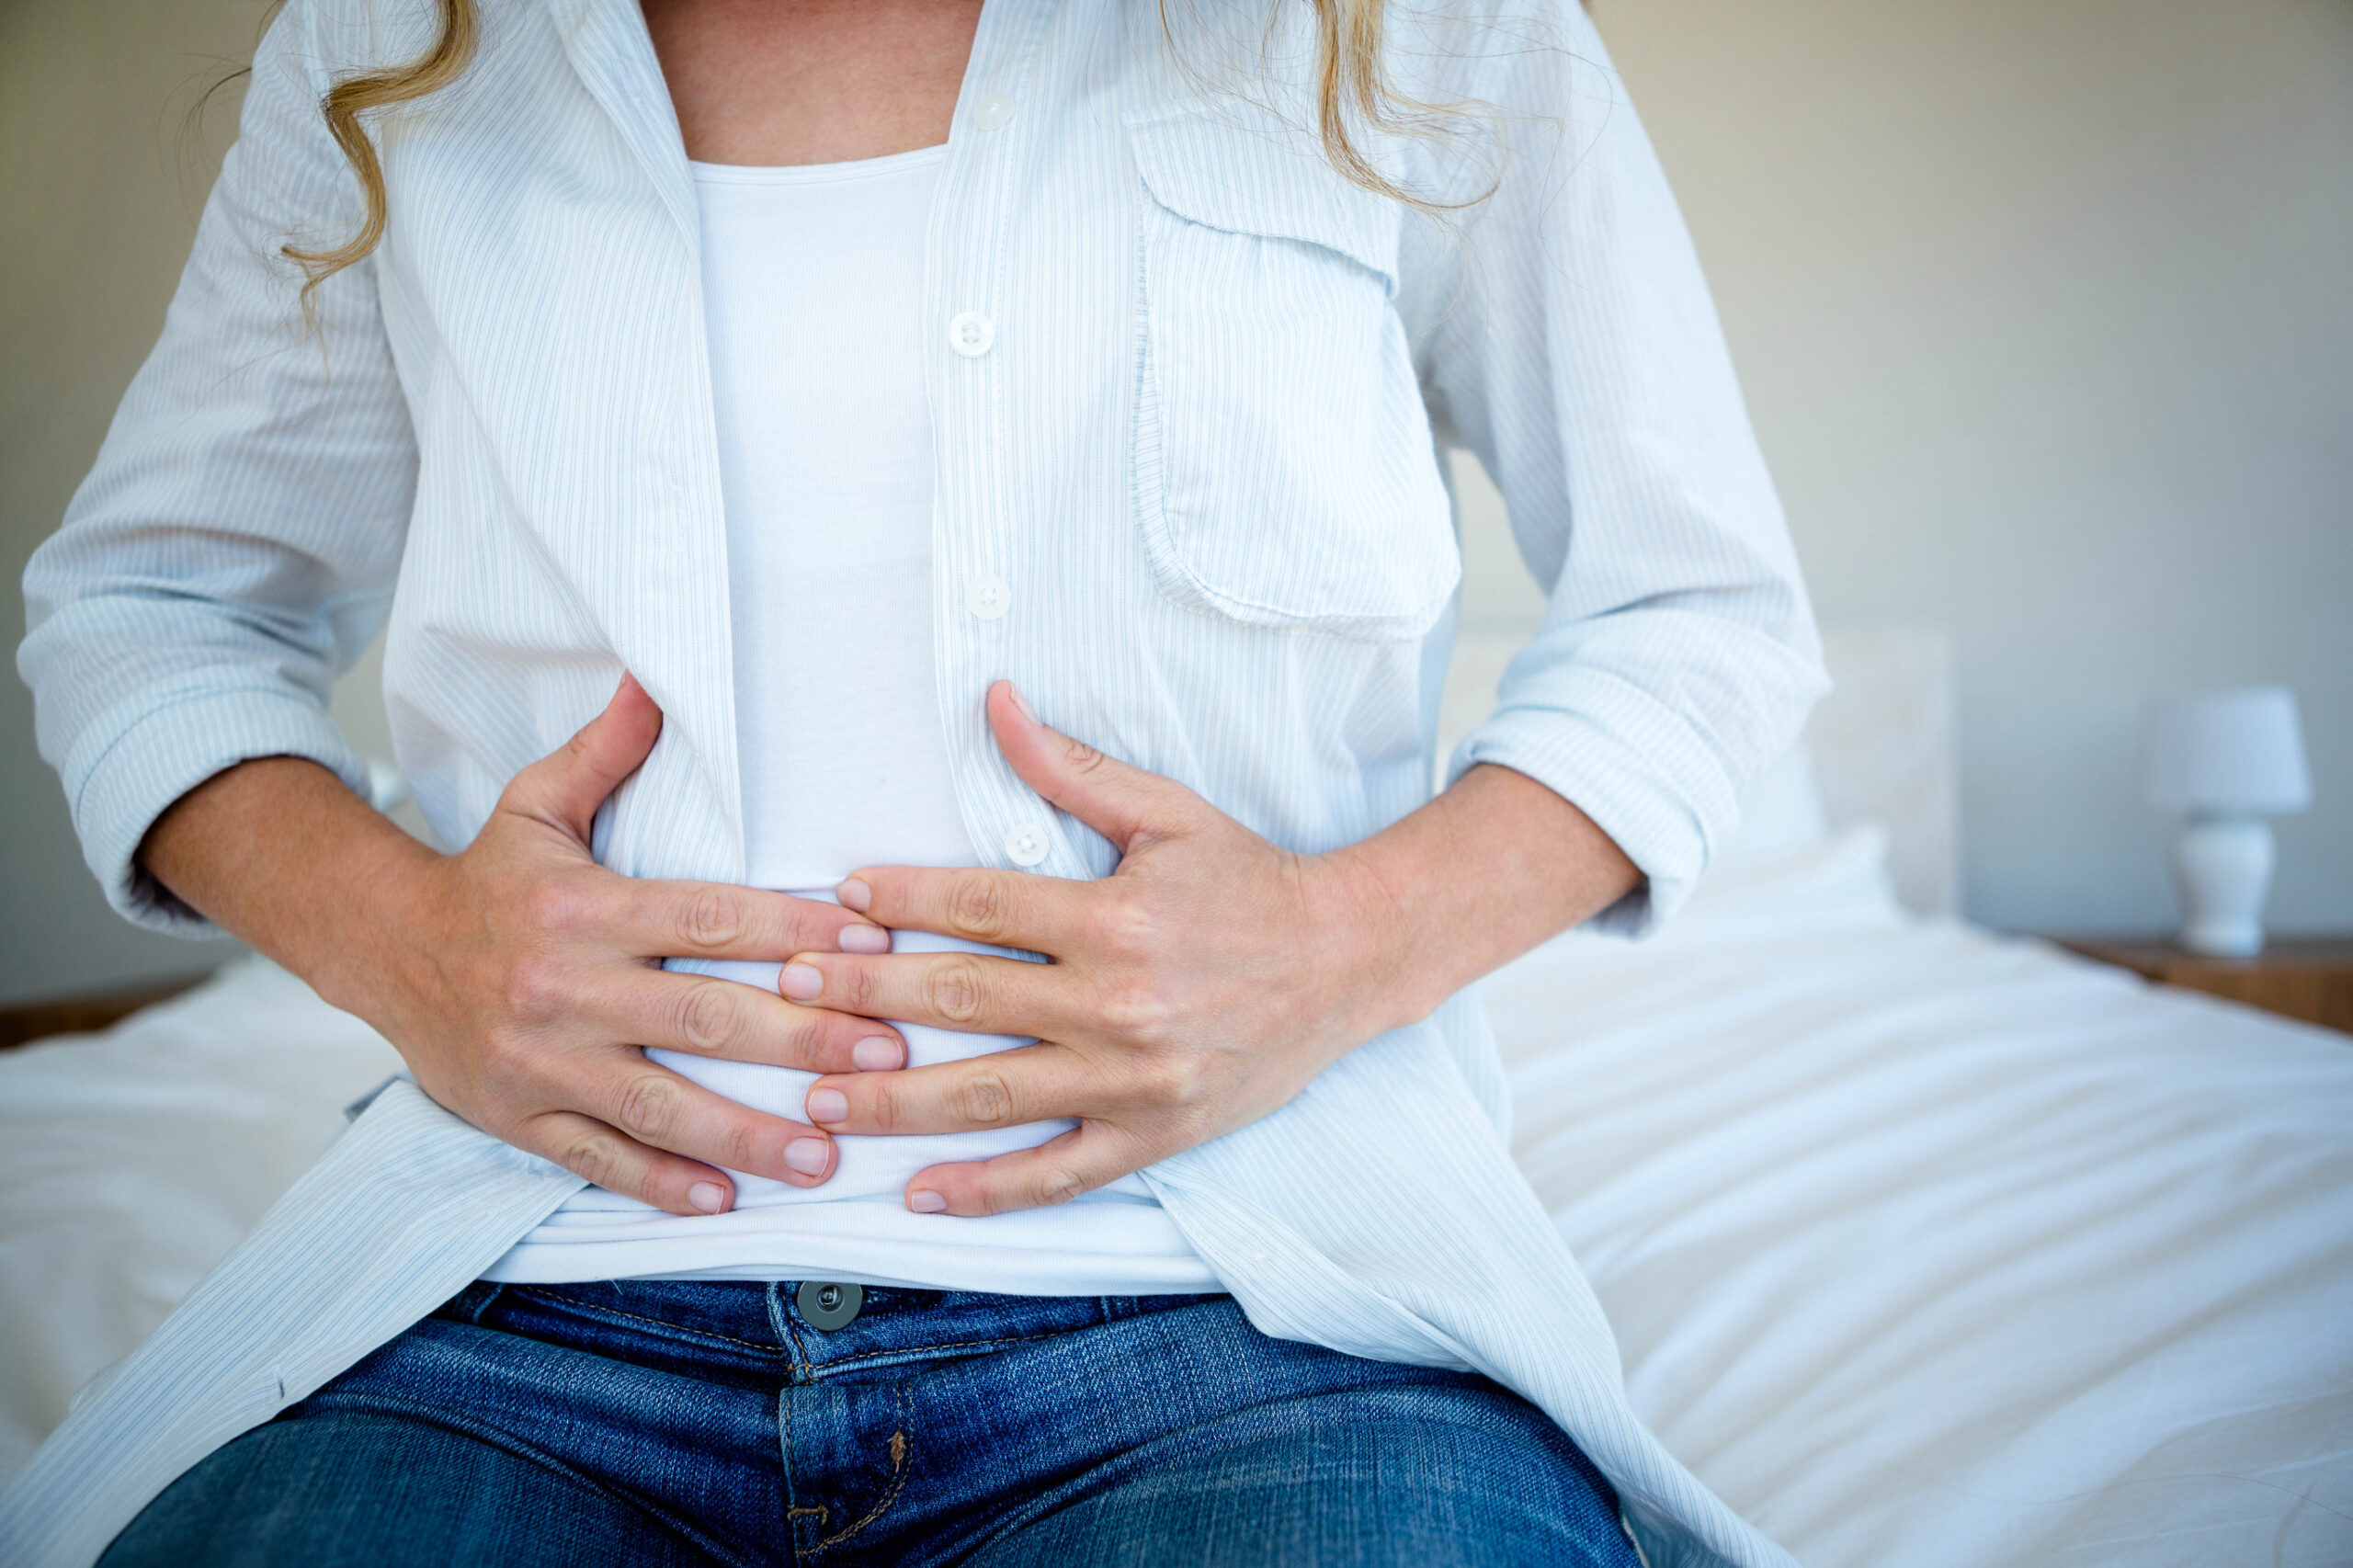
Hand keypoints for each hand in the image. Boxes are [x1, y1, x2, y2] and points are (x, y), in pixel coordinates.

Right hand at [212, 678, 910, 1215]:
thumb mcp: (536, 803)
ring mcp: (540, 1062)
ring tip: (826, 1153)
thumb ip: (607, 748)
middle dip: (800, 1040)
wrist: (375, 946)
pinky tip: (727, 1199)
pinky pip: (598, 1157)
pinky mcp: (518, 1116)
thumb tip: (655, 674)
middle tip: (885, 1056)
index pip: (709, 918)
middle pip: (701, 1017)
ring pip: (658, 1105)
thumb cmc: (486, 880)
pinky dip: (661, 1183)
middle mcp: (563, 988)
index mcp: (584, 909)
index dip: (795, 930)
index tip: (872, 946)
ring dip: (747, 1134)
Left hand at [771, 681, 1421, 1216]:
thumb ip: (1070, 770)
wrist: (1349, 961)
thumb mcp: (1168, 813)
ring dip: (895, 1098)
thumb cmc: (1251, 881)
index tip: (837, 899)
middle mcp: (1118, 1003)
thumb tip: (995, 700)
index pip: (982, 906)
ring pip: (991, 1095)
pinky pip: (1056, 1171)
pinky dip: (987, 1188)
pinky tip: (919, 1194)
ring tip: (817, 1095)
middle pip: (963, 998)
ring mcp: (1134, 1080)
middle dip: (866, 993)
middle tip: (791, 990)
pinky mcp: (1154, 1133)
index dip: (902, 899)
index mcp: (1116, 917)